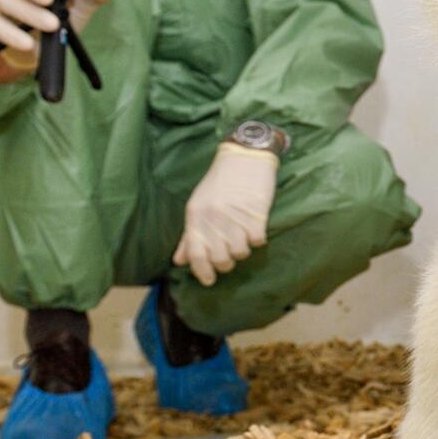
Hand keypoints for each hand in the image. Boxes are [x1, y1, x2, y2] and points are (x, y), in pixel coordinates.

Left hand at [174, 143, 278, 286]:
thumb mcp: (199, 205)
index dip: (202, 272)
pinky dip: (257, 239)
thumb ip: (190, 235)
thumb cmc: (220, 183)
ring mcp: (236, 217)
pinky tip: (255, 230)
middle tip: (230, 256)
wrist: (245, 158)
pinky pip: (257, 241)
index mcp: (196, 216)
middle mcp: (214, 219)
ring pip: (240, 253)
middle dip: (226, 263)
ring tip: (243, 239)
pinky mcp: (257, 214)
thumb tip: (179, 261)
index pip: (196, 255)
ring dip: (243, 251)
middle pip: (220, 259)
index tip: (209, 280)